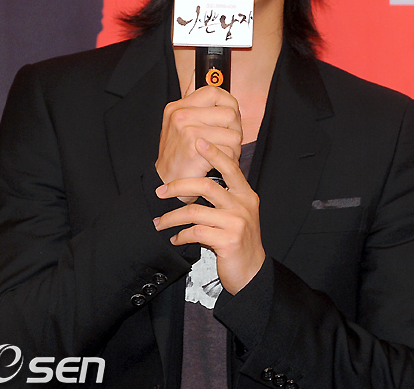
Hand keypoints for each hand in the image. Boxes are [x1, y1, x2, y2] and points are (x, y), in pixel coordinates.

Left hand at [153, 138, 264, 294]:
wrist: (252, 272)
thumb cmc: (239, 240)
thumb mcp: (238, 213)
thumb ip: (226, 196)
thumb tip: (199, 179)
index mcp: (246, 194)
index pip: (230, 167)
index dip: (214, 153)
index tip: (198, 142)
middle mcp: (243, 205)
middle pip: (206, 186)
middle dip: (178, 186)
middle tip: (160, 191)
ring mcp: (237, 223)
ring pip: (195, 212)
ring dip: (172, 217)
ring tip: (160, 222)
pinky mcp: (229, 241)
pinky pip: (196, 232)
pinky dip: (181, 235)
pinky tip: (176, 239)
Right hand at [155, 86, 241, 202]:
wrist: (165, 181)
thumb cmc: (180, 155)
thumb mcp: (182, 126)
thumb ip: (201, 112)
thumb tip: (230, 105)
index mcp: (178, 107)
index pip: (213, 91)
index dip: (229, 103)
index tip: (231, 116)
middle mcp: (181, 116)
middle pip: (230, 114)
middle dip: (236, 130)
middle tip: (229, 141)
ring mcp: (188, 131)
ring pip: (234, 134)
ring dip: (235, 148)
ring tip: (224, 154)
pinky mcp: (196, 150)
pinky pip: (229, 151)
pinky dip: (230, 160)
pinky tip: (220, 164)